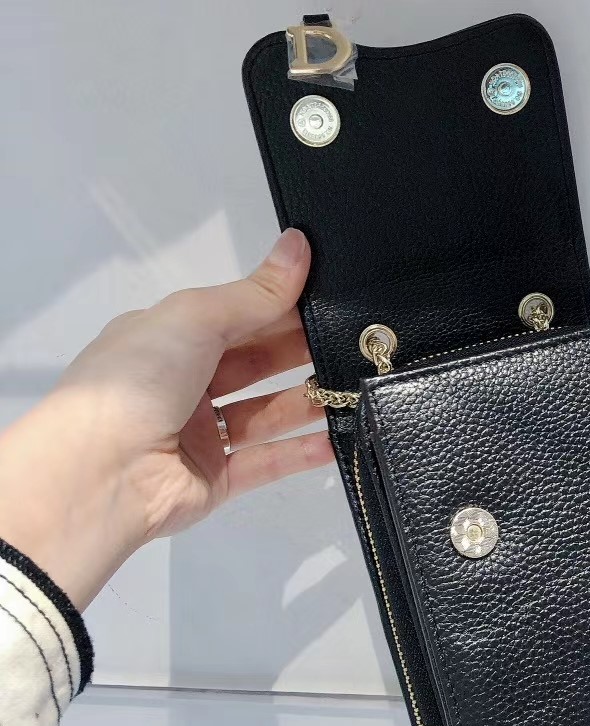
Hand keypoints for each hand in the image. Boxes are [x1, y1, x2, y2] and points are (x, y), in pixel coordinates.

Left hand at [0, 229, 332, 609]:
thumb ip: (255, 293)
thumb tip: (300, 244)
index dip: (281, 309)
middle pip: (254, 365)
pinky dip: (301, 452)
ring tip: (354, 390)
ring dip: (307, 402)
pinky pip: (265, 463)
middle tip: (354, 346)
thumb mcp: (196, 318)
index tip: (330, 301)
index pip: (236, 318)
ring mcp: (198, 435)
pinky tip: (338, 440)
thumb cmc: (138, 379)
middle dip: (300, 354)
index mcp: (168, 339)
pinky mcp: (214, 481)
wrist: (98, 473)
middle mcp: (182, 384)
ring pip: (265, 414)